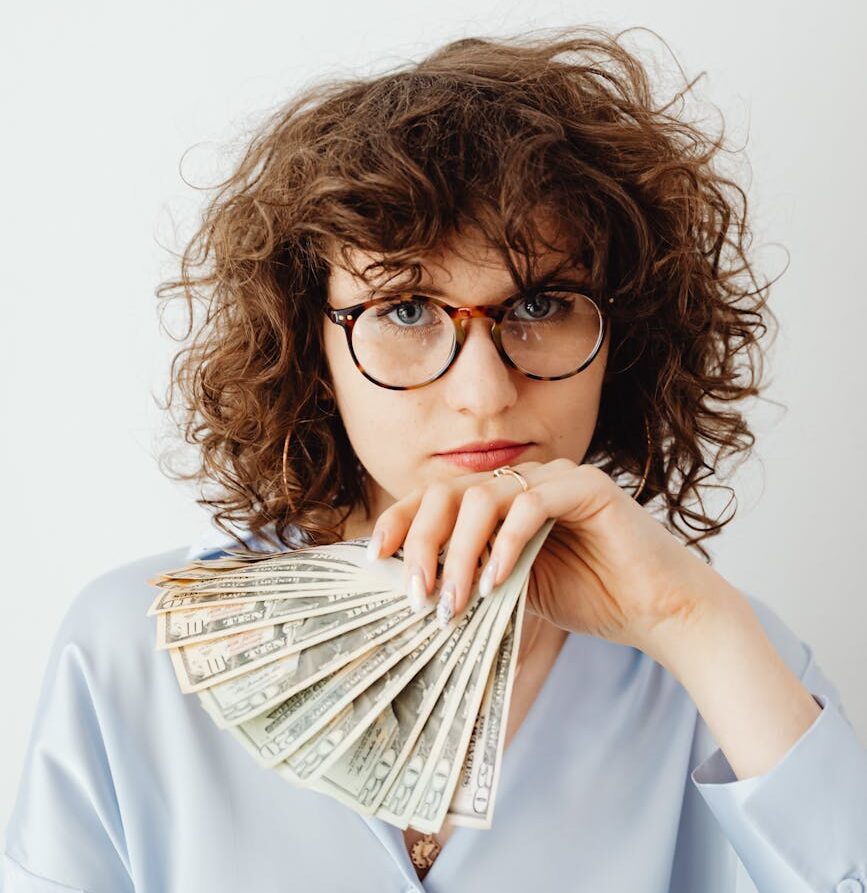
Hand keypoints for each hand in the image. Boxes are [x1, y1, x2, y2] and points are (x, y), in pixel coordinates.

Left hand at [366, 458, 736, 659]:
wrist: (656, 611)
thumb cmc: (587, 598)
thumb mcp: (510, 588)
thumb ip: (470, 573)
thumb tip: (409, 584)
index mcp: (501, 498)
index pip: (435, 497)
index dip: (400, 522)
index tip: (375, 558)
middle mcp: (523, 479)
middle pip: (449, 491)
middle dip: (423, 542)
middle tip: (417, 594)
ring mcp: (556, 477)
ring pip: (483, 497)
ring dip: (460, 553)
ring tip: (453, 603)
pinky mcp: (588, 486)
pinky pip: (532, 505)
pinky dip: (506, 544)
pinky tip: (494, 582)